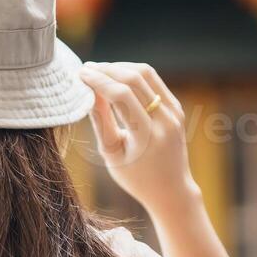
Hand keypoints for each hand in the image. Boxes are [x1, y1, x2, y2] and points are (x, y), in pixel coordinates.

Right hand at [78, 61, 199, 218]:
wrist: (171, 189)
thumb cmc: (135, 177)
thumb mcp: (112, 153)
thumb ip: (100, 121)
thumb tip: (88, 91)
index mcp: (147, 136)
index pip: (121, 95)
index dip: (98, 80)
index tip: (80, 74)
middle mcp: (165, 120)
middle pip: (134, 79)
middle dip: (107, 69)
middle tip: (85, 69)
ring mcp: (174, 112)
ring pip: (146, 73)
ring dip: (120, 67)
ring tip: (98, 70)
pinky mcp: (176, 107)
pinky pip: (153, 81)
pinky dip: (132, 74)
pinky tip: (115, 76)